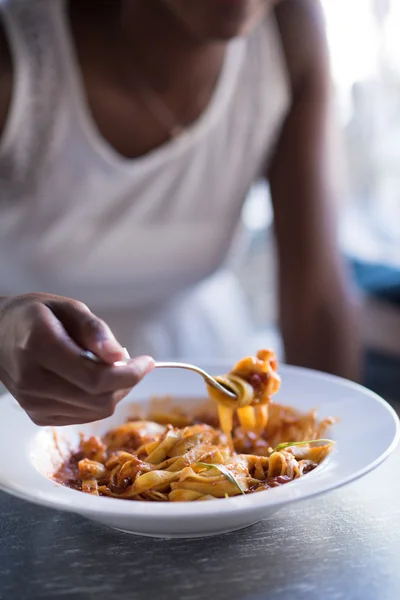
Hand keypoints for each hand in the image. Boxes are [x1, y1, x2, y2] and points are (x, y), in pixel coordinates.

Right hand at [0, 293, 153, 425]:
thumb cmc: (36, 316)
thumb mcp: (68, 308)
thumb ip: (94, 330)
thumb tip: (119, 356)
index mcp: (40, 347)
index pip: (96, 377)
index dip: (130, 374)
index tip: (148, 361)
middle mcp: (33, 381)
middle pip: (98, 399)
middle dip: (126, 384)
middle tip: (132, 363)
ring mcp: (33, 403)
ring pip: (94, 411)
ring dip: (114, 392)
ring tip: (110, 368)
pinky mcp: (37, 415)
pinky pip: (83, 416)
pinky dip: (98, 400)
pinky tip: (94, 380)